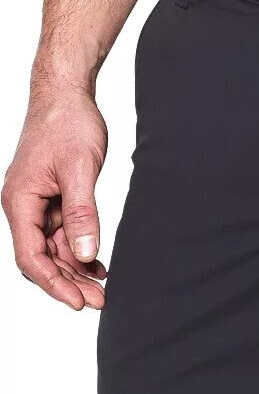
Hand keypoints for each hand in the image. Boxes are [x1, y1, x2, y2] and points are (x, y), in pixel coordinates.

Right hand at [2, 86, 107, 309]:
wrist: (66, 91)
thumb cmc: (66, 121)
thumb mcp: (79, 168)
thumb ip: (82, 213)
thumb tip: (86, 254)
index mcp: (20, 201)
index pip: (31, 258)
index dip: (55, 284)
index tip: (79, 302)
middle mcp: (24, 205)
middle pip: (42, 258)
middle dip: (69, 281)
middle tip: (99, 301)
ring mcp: (37, 201)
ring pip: (53, 247)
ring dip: (76, 267)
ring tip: (102, 286)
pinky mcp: (52, 195)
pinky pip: (62, 231)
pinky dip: (79, 246)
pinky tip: (98, 262)